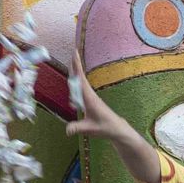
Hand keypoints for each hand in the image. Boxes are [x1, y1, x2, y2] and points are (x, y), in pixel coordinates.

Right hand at [64, 53, 157, 180]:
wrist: (116, 129)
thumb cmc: (104, 127)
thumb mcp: (90, 129)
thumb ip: (78, 128)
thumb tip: (67, 131)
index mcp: (89, 98)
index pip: (81, 79)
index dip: (77, 66)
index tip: (75, 53)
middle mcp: (90, 95)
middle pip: (80, 77)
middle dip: (76, 65)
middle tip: (74, 51)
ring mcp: (90, 97)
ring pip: (80, 83)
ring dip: (76, 73)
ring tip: (73, 61)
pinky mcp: (91, 101)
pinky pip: (81, 90)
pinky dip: (76, 83)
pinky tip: (73, 80)